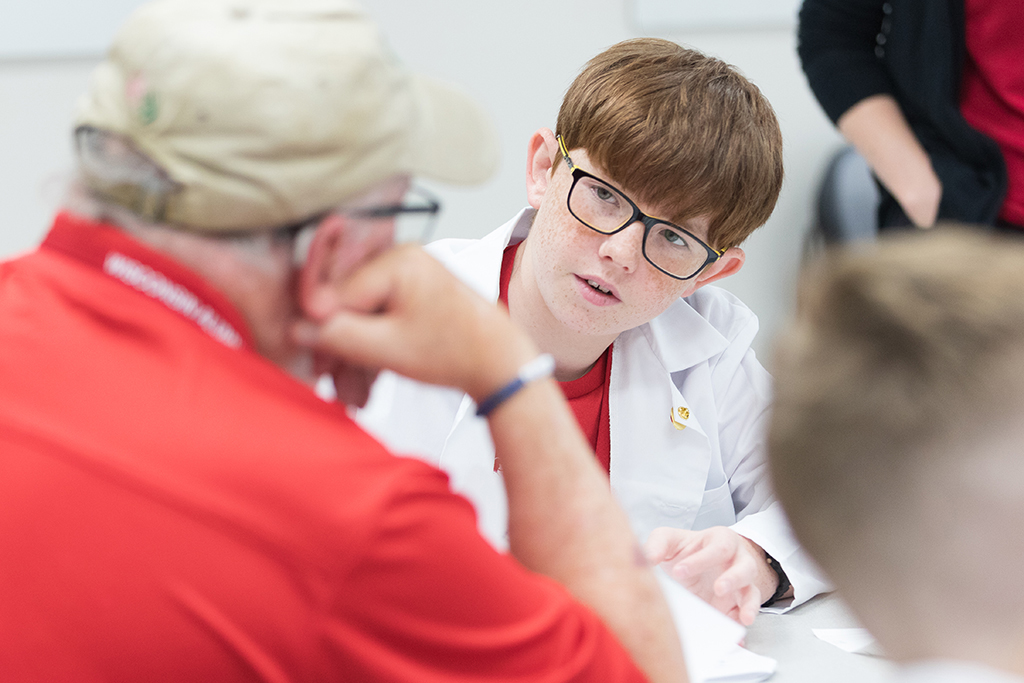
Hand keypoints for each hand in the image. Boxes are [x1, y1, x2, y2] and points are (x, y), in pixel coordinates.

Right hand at [294, 244, 537, 403]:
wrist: (500, 362)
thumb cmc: (454, 353)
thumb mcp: (388, 349)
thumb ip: (339, 336)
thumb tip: (298, 328)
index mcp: (398, 261)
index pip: (337, 294)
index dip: (322, 330)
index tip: (316, 362)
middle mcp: (403, 258)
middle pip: (349, 302)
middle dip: (338, 344)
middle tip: (329, 379)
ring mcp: (412, 273)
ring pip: (365, 312)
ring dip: (355, 350)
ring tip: (352, 390)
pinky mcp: (417, 291)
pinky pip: (383, 314)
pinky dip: (375, 343)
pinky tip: (368, 378)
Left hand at [644, 526, 777, 625]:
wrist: (698, 564)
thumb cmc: (687, 550)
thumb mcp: (671, 540)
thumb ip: (658, 544)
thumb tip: (648, 558)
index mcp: (721, 540)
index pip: (717, 548)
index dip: (699, 560)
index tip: (678, 572)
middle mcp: (737, 561)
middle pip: (744, 568)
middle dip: (733, 579)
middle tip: (718, 588)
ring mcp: (741, 585)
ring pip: (752, 593)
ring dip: (749, 605)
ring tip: (744, 618)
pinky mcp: (738, 606)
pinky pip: (745, 616)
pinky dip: (742, 628)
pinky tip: (738, 640)